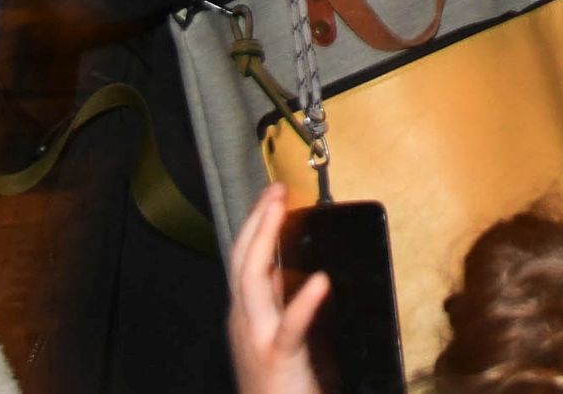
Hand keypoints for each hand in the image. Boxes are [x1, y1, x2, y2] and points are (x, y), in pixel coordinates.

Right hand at [225, 186, 324, 393]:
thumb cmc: (281, 386)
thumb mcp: (279, 336)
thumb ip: (281, 305)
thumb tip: (291, 270)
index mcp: (247, 316)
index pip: (244, 260)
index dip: (256, 224)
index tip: (273, 196)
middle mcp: (244, 323)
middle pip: (242, 261)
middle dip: (257, 220)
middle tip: (276, 189)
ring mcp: (256, 339)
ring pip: (251, 282)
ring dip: (265, 240)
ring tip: (281, 210)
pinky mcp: (277, 358)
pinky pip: (290, 327)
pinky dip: (304, 302)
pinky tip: (320, 281)